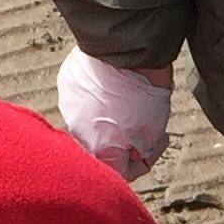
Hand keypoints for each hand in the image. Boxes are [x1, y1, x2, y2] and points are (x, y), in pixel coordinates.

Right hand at [57, 47, 174, 180]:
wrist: (126, 50)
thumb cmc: (141, 91)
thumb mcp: (153, 132)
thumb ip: (141, 152)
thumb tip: (134, 154)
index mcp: (100, 151)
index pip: (123, 173)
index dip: (145, 160)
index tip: (155, 143)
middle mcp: (78, 133)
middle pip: (106, 146)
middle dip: (127, 137)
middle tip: (144, 120)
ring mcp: (70, 107)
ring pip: (94, 122)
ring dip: (112, 116)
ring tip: (130, 99)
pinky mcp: (67, 86)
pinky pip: (84, 99)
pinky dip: (100, 97)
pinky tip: (114, 86)